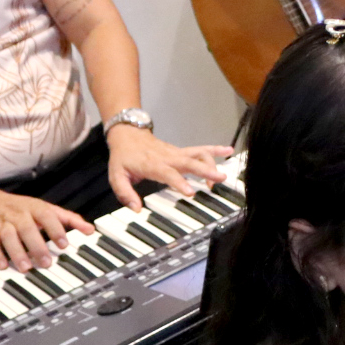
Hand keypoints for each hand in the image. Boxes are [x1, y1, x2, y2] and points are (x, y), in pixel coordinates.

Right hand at [0, 188, 93, 271]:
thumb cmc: (25, 209)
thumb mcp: (48, 210)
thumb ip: (70, 220)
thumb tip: (90, 230)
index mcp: (35, 207)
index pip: (47, 216)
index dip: (55, 230)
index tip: (64, 245)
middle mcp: (19, 214)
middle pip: (27, 228)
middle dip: (36, 246)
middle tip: (46, 263)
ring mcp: (3, 223)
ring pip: (8, 236)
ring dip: (17, 253)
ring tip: (26, 268)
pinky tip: (3, 266)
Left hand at [105, 124, 233, 212]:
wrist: (127, 135)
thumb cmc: (123, 157)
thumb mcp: (116, 176)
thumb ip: (125, 193)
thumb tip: (136, 209)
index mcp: (152, 165)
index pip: (169, 173)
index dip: (180, 182)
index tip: (191, 192)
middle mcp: (168, 157)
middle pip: (190, 162)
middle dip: (205, 170)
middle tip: (219, 179)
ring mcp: (176, 153)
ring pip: (198, 153)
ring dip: (213, 162)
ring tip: (223, 175)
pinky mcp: (181, 151)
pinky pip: (200, 149)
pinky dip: (215, 150)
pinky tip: (228, 151)